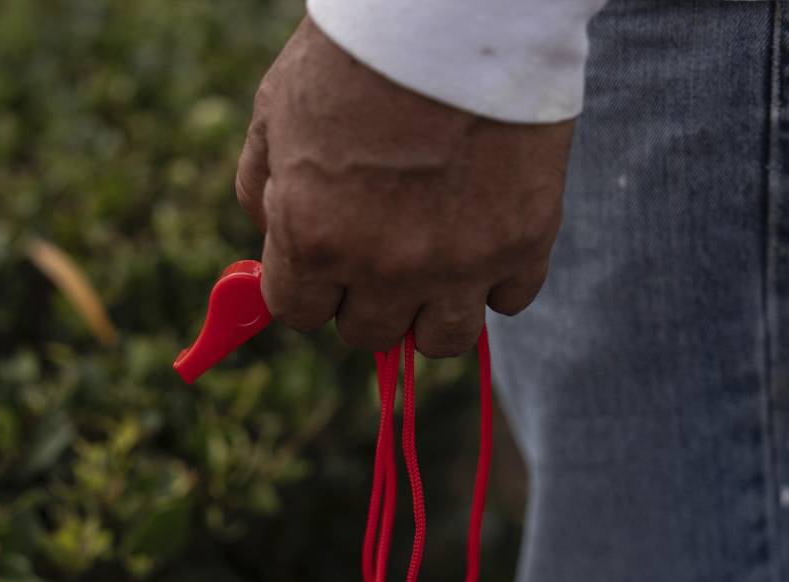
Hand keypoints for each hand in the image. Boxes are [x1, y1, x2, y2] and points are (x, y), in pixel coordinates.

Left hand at [235, 17, 573, 357]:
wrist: (455, 12)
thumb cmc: (356, 54)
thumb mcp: (275, 113)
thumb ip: (264, 190)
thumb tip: (270, 240)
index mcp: (313, 238)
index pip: (298, 313)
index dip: (309, 287)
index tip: (324, 264)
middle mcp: (383, 266)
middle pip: (368, 334)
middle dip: (367, 297)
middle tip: (382, 248)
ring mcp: (459, 262)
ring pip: (441, 341)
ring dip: (432, 311)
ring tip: (436, 261)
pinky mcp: (524, 242)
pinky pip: (510, 302)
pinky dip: (497, 280)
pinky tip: (485, 234)